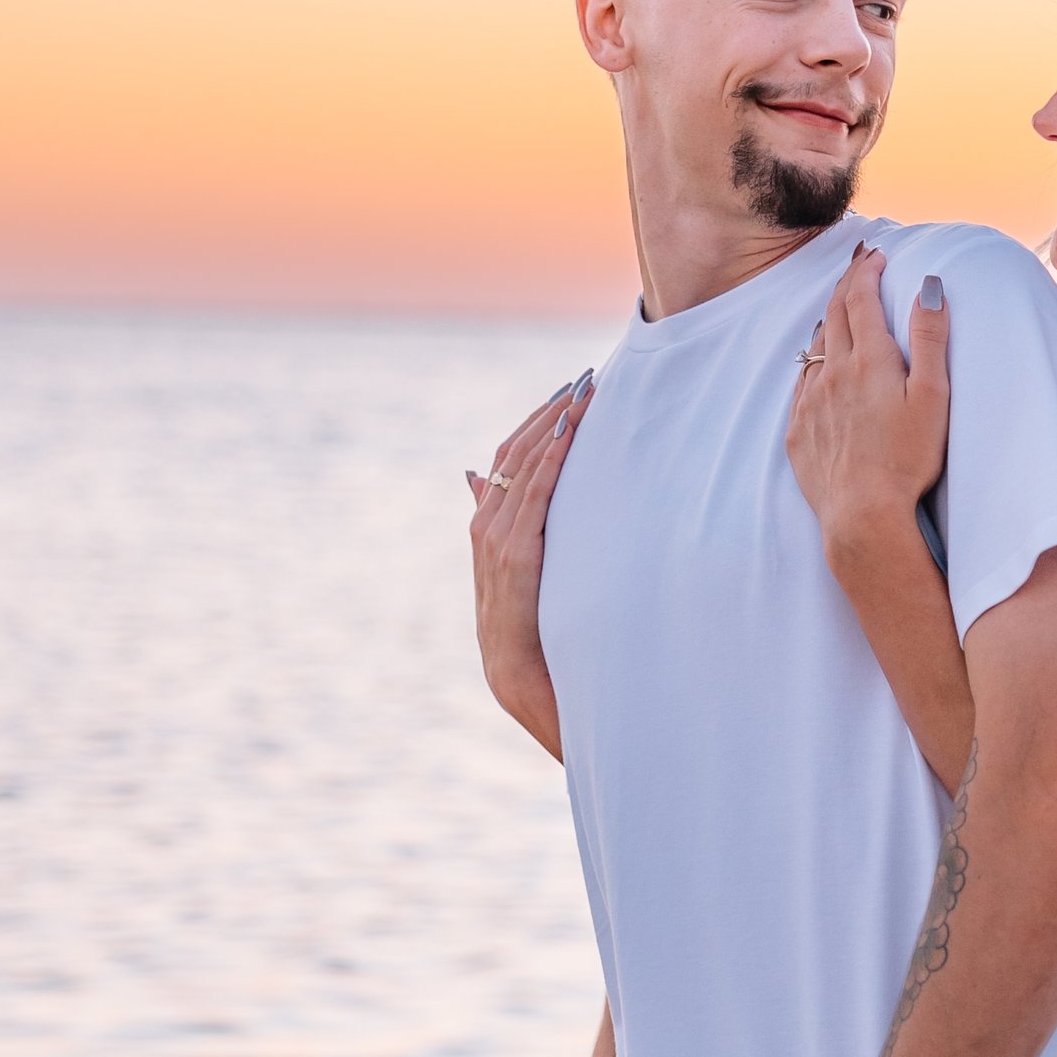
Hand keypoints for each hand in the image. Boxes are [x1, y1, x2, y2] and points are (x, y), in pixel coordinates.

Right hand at [468, 373, 589, 754]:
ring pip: (523, 468)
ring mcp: (497, 542)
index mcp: (486, 524)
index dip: (536, 422)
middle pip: (515, 452)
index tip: (567, 391)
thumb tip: (472, 476)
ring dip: (554, 427)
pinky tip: (569, 437)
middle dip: (550, 413)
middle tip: (584, 380)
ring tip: (584, 395)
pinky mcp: (516, 559)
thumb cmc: (527, 623)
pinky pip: (535, 499)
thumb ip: (501, 521)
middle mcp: (486, 526)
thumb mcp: (513, 566)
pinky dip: (551, 463)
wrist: (517, 676)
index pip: (508, 457)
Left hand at [786, 253, 949, 563]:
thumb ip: (931, 338)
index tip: (874, 255)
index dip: (866, 271)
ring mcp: (811, 401)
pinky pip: (802, 383)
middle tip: (857, 267)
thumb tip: (930, 285)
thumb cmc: (908, 459)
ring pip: (814, 347)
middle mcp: (833, 373)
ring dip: (828, 321)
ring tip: (839, 310)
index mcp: (869, 360)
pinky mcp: (798, 430)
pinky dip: (813, 363)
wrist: (863, 514)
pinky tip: (820, 367)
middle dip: (846, 284)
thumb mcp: (934, 396)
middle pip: (833, 314)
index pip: (861, 298)